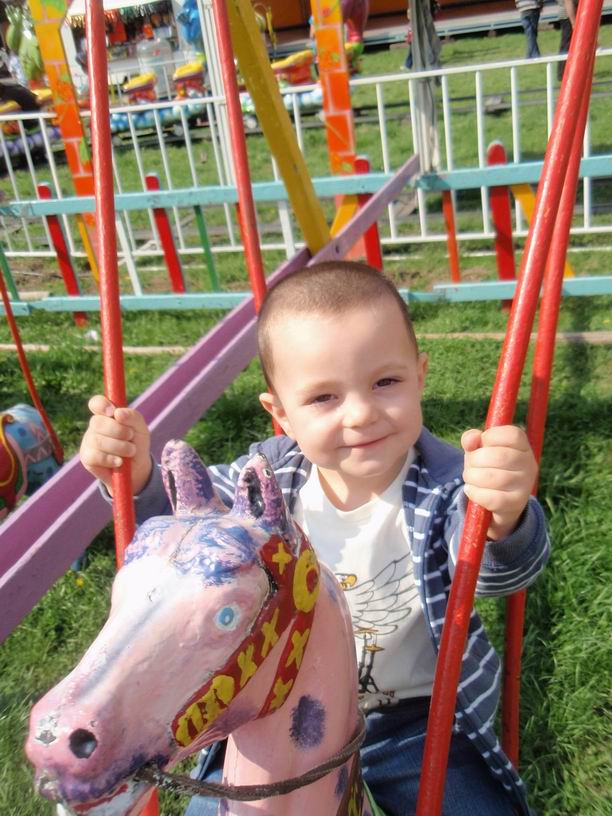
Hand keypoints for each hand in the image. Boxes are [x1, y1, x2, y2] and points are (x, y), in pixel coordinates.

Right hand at [80, 395, 151, 495]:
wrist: (137, 469)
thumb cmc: (137, 443)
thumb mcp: (140, 428)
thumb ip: (133, 417)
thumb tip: (118, 413)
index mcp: (107, 414)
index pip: (96, 403)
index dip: (101, 405)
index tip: (112, 412)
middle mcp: (95, 426)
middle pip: (97, 422)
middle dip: (117, 430)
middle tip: (130, 436)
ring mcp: (89, 441)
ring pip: (97, 440)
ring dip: (118, 446)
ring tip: (131, 451)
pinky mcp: (87, 458)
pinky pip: (94, 456)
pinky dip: (110, 459)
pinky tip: (119, 462)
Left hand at [461, 425, 537, 540]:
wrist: (499, 500)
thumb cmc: (488, 467)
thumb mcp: (479, 449)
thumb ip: (472, 439)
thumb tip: (469, 440)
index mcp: (523, 445)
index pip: (512, 435)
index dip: (490, 437)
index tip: (481, 445)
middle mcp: (529, 464)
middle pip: (499, 456)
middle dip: (475, 460)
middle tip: (471, 465)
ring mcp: (525, 484)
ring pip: (493, 478)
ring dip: (472, 477)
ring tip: (470, 478)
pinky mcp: (516, 503)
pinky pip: (492, 498)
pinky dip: (474, 492)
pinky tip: (471, 490)